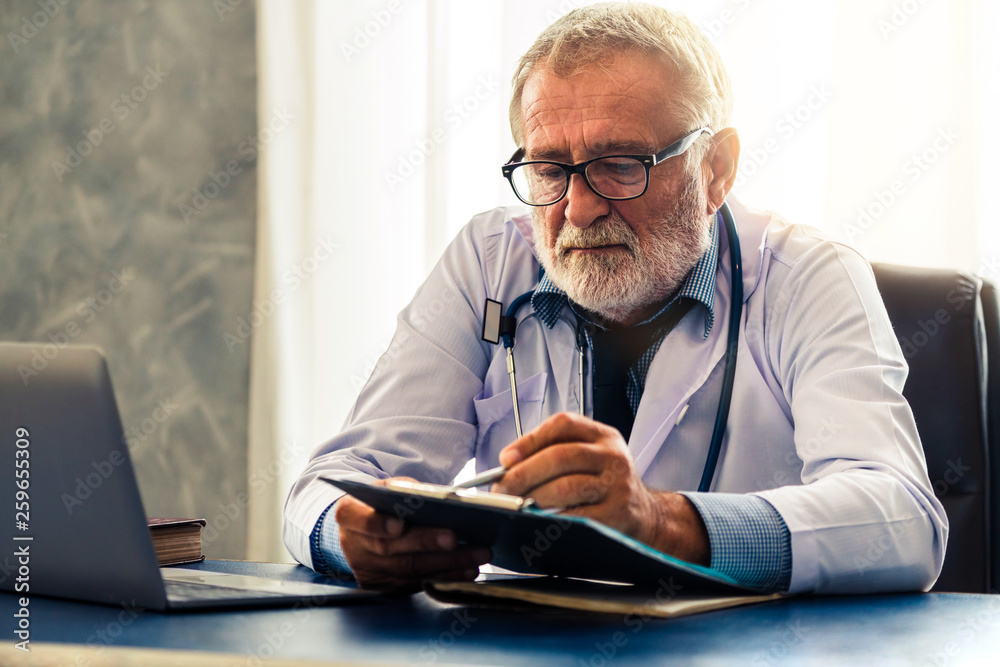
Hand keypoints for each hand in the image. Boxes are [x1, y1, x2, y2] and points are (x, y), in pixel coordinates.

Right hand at [334, 478, 491, 592]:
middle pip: (390, 547)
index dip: (376, 523)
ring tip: (476, 555)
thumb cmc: (381, 505)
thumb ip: (404, 490)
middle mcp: (354, 545)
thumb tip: (437, 497)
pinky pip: (418, 584)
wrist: (364, 532)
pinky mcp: (386, 587)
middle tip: (454, 539)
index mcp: (349, 514)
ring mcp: (369, 570)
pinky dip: (446, 577)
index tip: (399, 524)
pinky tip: (467, 570)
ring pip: (408, 570)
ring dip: (447, 563)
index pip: (358, 519)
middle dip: (425, 543)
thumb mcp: (386, 489)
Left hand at [492, 412, 709, 564]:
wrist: (646, 515)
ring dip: (533, 497)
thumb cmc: (606, 484)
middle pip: (560, 456)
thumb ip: (555, 452)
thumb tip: (508, 465)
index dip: (530, 440)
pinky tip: (539, 520)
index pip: (563, 425)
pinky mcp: (616, 514)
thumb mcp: (591, 457)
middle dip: (523, 473)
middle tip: (502, 488)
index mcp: (603, 435)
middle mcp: (613, 456)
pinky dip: (551, 519)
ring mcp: (618, 485)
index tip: (505, 458)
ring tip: (517, 505)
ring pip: (566, 486)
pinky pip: (576, 516)